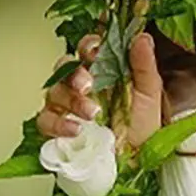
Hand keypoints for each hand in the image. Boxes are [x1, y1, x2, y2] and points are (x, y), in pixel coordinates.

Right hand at [36, 31, 165, 154]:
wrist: (138, 157)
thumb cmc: (141, 123)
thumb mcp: (149, 91)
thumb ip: (144, 64)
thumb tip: (142, 38)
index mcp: (101, 69)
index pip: (87, 48)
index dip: (88, 47)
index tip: (96, 52)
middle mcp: (81, 84)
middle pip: (65, 68)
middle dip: (75, 74)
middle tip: (88, 85)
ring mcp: (67, 105)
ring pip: (55, 92)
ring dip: (72, 101)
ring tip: (92, 114)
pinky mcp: (58, 127)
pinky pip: (46, 120)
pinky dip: (57, 124)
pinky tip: (75, 129)